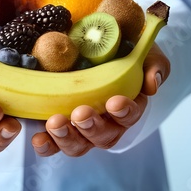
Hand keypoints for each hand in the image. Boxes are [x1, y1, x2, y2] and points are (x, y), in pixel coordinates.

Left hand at [31, 44, 169, 156]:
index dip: (124, 112)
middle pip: (103, 136)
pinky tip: (38, 138)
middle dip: (92, 127)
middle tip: (81, 113)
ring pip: (78, 144)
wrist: (94, 46)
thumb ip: (152, 64)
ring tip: (54, 123)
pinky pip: (53, 143)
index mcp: (127, 107)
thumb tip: (152, 82)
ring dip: (67, 137)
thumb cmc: (120, 50)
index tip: (115, 102)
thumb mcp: (140, 50)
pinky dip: (46, 144)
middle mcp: (106, 123)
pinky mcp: (59, 127)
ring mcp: (81, 128)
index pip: (130, 115)